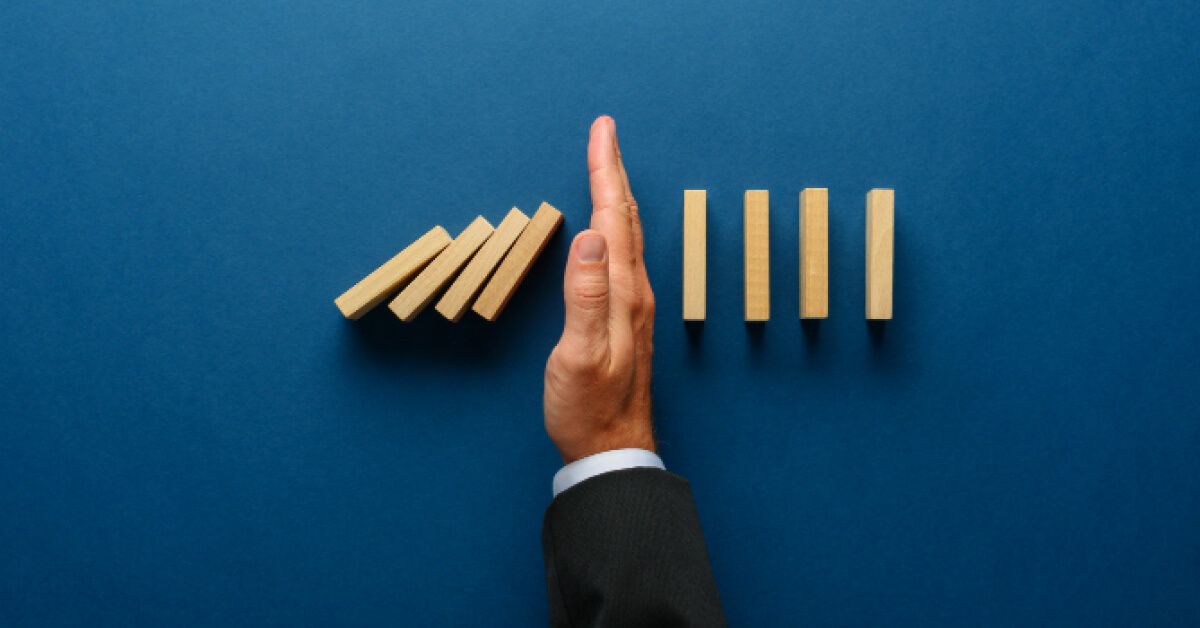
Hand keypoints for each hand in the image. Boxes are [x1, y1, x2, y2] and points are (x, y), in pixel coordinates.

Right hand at [543, 116, 655, 462]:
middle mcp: (633, 292)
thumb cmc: (589, 407)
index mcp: (622, 293)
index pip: (612, 218)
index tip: (602, 131)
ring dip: (615, 195)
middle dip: (612, 171)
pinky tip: (610, 229)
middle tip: (604, 133)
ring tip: (607, 167)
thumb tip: (590, 236)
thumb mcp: (580, 355)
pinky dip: (614, 226)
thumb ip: (585, 296)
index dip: (605, 171)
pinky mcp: (624, 318)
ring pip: (626, 235)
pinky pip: (622, 255)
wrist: (611, 449)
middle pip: (624, 218)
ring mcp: (632, 305)